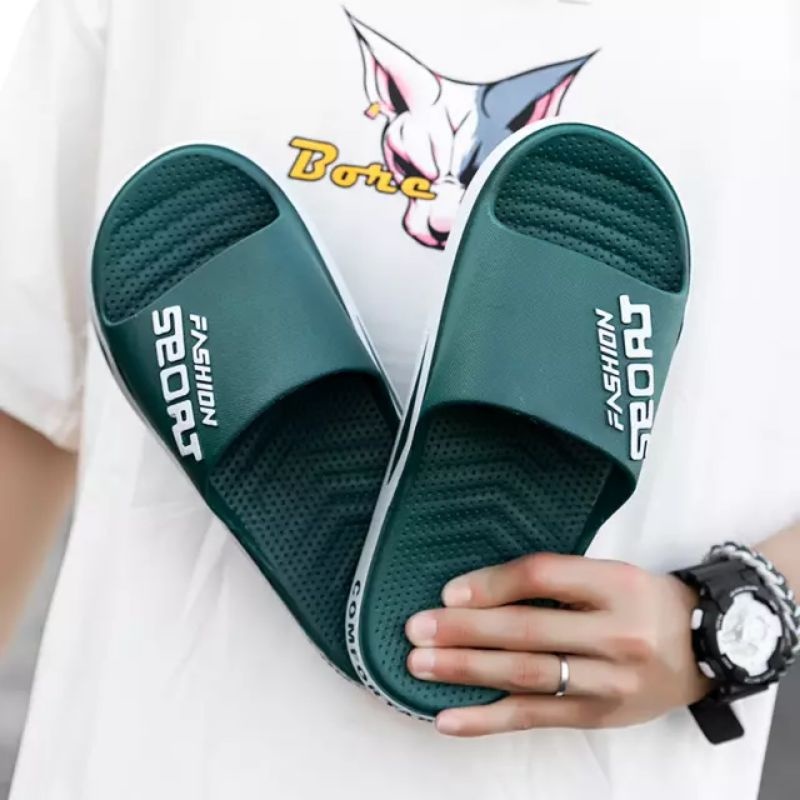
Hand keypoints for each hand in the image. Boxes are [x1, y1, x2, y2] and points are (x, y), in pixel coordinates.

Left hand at [405, 554, 712, 736]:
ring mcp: (608, 682)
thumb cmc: (642, 602)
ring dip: (467, 672)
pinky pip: (534, 718)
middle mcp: (615, 635)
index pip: (542, 577)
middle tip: (416, 629)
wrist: (705, 649)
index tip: (450, 592)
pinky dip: (487, 719)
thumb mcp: (608, 574)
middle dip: (465, 631)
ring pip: (526, 677)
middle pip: (527, 631)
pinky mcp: (597, 717)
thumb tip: (477, 591)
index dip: (491, 584)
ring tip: (421, 665)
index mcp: (615, 585)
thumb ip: (555, 580)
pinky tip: (449, 718)